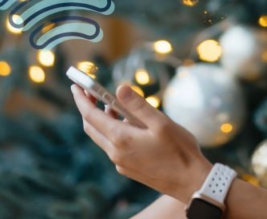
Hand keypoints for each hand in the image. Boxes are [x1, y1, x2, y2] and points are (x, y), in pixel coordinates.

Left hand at [71, 82, 213, 203]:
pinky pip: (113, 147)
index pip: (91, 116)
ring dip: (103, 120)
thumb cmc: (179, 151)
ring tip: (114, 105)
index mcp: (121, 139)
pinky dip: (113, 132)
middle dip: (87, 108)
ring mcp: (121, 163)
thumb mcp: (161, 122)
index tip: (76, 85)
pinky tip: (130, 125)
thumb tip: (119, 88)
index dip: (81, 99)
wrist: (190, 182)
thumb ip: (138, 106)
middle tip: (90, 92)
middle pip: (92, 127)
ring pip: (102, 137)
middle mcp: (116, 153)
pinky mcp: (128, 169)